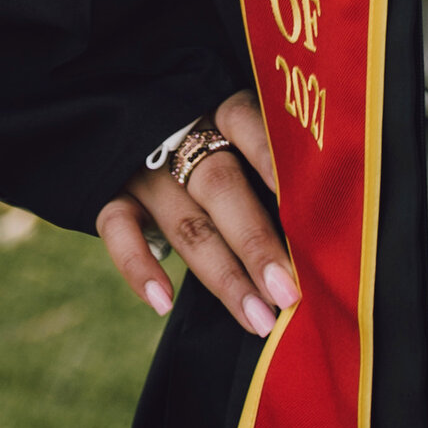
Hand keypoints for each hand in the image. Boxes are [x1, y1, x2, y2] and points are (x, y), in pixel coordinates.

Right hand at [95, 91, 297, 337]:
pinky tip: (164, 303)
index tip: (300, 204)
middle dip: (256, 245)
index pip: (245, 122)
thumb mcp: (237, 131)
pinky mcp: (109, 193)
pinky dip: (138, 268)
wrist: (134, 116)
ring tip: (258, 318)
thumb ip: (267, 162)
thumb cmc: (215, 136)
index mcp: (218, 108)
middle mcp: (180, 136)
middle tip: (288, 293)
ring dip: (223, 277)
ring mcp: (142, 167)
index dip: (270, 157)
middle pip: (221, 188)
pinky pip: (117, 230)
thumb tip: (318, 218)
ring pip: (185, 224)